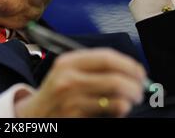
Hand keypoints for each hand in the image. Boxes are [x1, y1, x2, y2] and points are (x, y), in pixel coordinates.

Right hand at [14, 48, 145, 117]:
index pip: (106, 57)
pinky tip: (115, 112)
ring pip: (116, 99)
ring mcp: (71, 100)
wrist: (34, 113)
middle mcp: (68, 78)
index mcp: (68, 62)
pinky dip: (118, 113)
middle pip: (114, 79)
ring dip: (129, 102)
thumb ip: (93, 67)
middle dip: (135, 86)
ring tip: (129, 102)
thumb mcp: (67, 71)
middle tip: (140, 91)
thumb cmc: (57, 91)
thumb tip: (132, 71)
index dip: (129, 64)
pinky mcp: (75, 117)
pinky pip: (108, 114)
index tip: (140, 72)